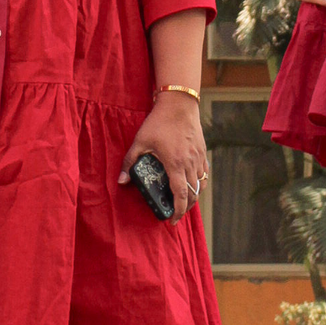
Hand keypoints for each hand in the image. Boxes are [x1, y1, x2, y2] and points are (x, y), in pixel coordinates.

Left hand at [118, 91, 208, 223]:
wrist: (179, 104)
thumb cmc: (159, 122)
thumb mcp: (140, 141)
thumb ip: (130, 162)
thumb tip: (121, 181)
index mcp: (175, 164)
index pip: (181, 195)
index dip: (178, 211)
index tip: (173, 220)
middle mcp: (190, 163)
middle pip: (193, 193)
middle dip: (186, 207)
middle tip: (176, 213)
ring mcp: (198, 157)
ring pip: (200, 184)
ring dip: (193, 195)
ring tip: (183, 201)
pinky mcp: (202, 151)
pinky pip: (204, 172)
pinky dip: (199, 182)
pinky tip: (192, 183)